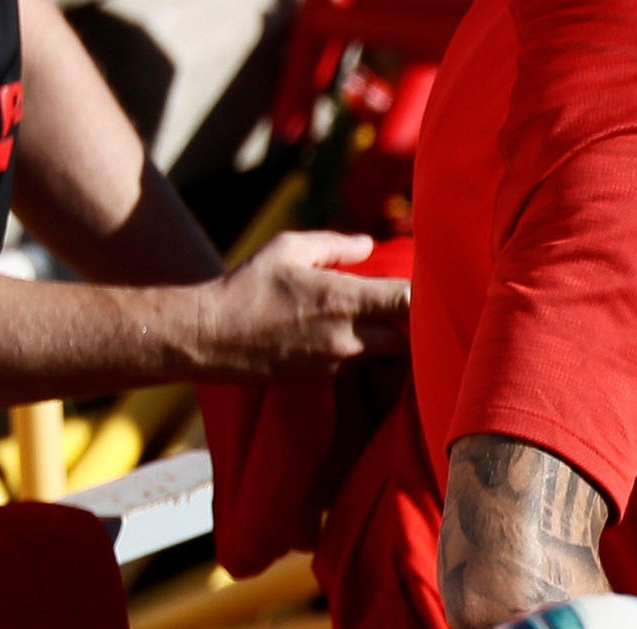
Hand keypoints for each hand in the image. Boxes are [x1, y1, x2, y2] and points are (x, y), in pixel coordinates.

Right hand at [194, 232, 410, 380]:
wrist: (212, 337)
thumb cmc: (248, 286)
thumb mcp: (287, 249)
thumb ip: (334, 245)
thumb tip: (368, 244)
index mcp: (344, 299)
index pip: (407, 302)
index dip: (424, 296)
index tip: (425, 285)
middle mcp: (349, 335)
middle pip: (411, 337)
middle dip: (416, 324)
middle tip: (412, 308)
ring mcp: (340, 360)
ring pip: (389, 355)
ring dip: (393, 339)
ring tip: (386, 320)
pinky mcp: (328, 376)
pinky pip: (362, 365)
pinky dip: (367, 351)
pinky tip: (354, 336)